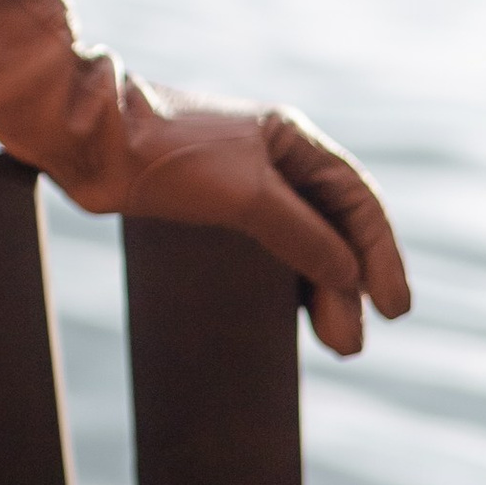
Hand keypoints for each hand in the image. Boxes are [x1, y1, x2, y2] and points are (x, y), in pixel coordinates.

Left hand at [115, 89, 410, 357]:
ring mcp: (244, 183)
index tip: (394, 308)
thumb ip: (303, 235)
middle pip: (332, 227)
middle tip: (351, 344)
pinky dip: (286, 281)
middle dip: (349, 286)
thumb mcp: (247, 196)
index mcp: (292, 140)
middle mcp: (275, 159)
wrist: (91, 142)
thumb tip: (349, 275)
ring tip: (335, 344)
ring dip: (321, 291)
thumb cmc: (168, 156)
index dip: (382, 255)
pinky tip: (295, 313)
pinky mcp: (212, 207)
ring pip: (301, 242)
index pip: (357, 200)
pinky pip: (266, 249)